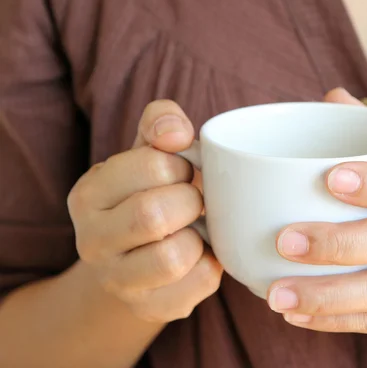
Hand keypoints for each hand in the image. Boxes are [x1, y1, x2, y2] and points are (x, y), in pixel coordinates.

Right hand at [67, 100, 222, 322]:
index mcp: (89, 193)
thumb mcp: (147, 153)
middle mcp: (91, 240)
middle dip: (190, 202)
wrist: (134, 259)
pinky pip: (198, 283)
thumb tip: (176, 130)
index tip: (182, 171)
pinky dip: (212, 265)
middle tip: (194, 201)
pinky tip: (202, 255)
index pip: (149, 165)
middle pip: (154, 214)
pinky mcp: (148, 307)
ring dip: (199, 238)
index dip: (180, 165)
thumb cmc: (150, 194)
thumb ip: (160, 124)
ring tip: (196, 230)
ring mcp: (117, 280)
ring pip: (173, 257)